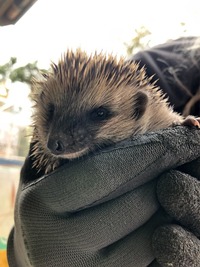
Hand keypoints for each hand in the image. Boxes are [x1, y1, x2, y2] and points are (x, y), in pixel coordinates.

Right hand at [7, 126, 199, 266]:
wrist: (40, 248)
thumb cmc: (46, 199)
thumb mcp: (46, 170)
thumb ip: (68, 144)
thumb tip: (118, 106)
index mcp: (41, 205)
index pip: (106, 172)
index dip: (150, 151)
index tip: (183, 135)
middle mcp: (59, 244)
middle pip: (134, 203)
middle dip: (168, 172)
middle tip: (190, 149)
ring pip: (151, 233)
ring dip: (172, 201)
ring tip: (177, 176)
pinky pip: (152, 255)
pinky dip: (167, 227)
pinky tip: (166, 207)